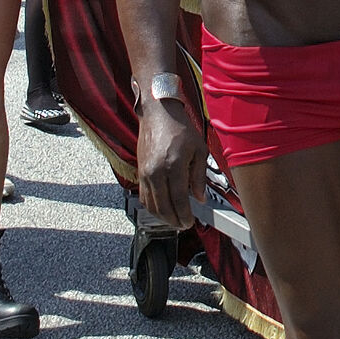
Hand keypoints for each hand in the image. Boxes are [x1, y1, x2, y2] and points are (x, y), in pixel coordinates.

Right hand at [136, 97, 205, 229]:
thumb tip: (199, 198)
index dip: (184, 215)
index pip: (178, 200)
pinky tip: (162, 208)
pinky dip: (153, 207)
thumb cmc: (180, 129)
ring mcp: (145, 173)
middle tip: (184, 225)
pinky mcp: (139, 172)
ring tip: (175, 219)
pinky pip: (144, 197)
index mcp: (173, 166)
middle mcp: (156, 172)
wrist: (158, 114)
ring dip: (163, 217)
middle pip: (163, 207)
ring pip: (151, 205)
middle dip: (174, 220)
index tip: (190, 222)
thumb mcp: (199, 150)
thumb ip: (199, 176)